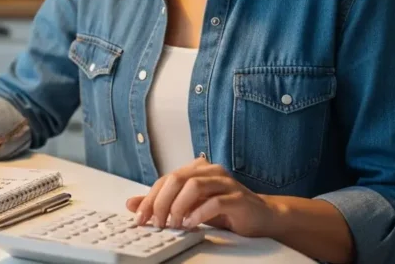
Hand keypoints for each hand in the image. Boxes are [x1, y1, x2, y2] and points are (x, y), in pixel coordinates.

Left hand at [125, 159, 277, 237]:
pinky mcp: (238, 197)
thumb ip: (163, 204)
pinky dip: (199, 213)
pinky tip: (192, 224)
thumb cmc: (225, 210)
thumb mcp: (189, 206)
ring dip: (179, 207)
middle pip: (176, 179)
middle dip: (161, 202)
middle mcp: (210, 171)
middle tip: (155, 222)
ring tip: (174, 224)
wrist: (262, 216)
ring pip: (194, 186)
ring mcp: (225, 182)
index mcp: (196, 170)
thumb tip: (132, 204)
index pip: (165, 179)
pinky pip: (215, 201)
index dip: (149, 198)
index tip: (140, 217)